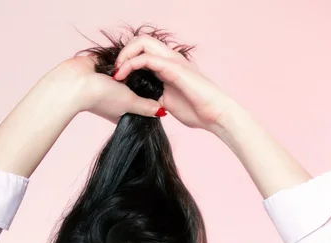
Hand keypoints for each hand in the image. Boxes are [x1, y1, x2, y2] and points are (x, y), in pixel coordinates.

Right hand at [55, 55, 163, 124]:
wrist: (76, 82)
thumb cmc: (101, 96)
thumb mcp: (129, 102)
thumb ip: (145, 106)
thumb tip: (161, 112)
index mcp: (122, 112)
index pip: (140, 106)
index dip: (151, 100)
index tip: (164, 92)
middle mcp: (116, 99)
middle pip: (136, 90)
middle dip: (144, 82)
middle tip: (159, 74)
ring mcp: (110, 84)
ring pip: (128, 76)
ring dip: (134, 69)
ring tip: (149, 62)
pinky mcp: (104, 69)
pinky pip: (119, 64)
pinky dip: (125, 61)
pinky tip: (134, 55)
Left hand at [112, 33, 238, 131]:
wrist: (215, 115)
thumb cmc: (196, 110)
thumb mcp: (168, 103)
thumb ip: (155, 97)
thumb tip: (141, 102)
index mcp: (168, 66)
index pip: (144, 51)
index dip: (127, 59)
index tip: (117, 77)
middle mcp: (170, 58)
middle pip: (141, 41)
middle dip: (123, 53)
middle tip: (115, 72)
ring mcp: (172, 61)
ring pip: (142, 43)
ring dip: (124, 55)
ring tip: (116, 73)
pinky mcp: (174, 68)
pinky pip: (147, 58)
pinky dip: (131, 64)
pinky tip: (122, 76)